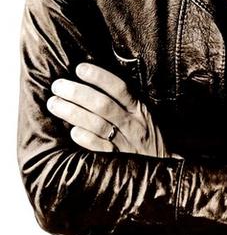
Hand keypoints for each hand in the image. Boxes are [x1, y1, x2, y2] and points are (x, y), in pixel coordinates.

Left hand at [48, 63, 166, 156]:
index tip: (80, 68)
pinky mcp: (117, 161)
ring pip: (97, 125)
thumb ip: (125, 100)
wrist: (164, 166)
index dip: (100, 77)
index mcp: (140, 109)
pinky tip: (72, 131)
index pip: (120, 88)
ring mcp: (125, 143)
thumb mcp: (144, 113)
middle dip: (77, 93)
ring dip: (72, 113)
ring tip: (54, 104)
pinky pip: (98, 148)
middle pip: (103, 105)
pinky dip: (84, 138)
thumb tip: (96, 81)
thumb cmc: (147, 135)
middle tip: (58, 86)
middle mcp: (133, 124)